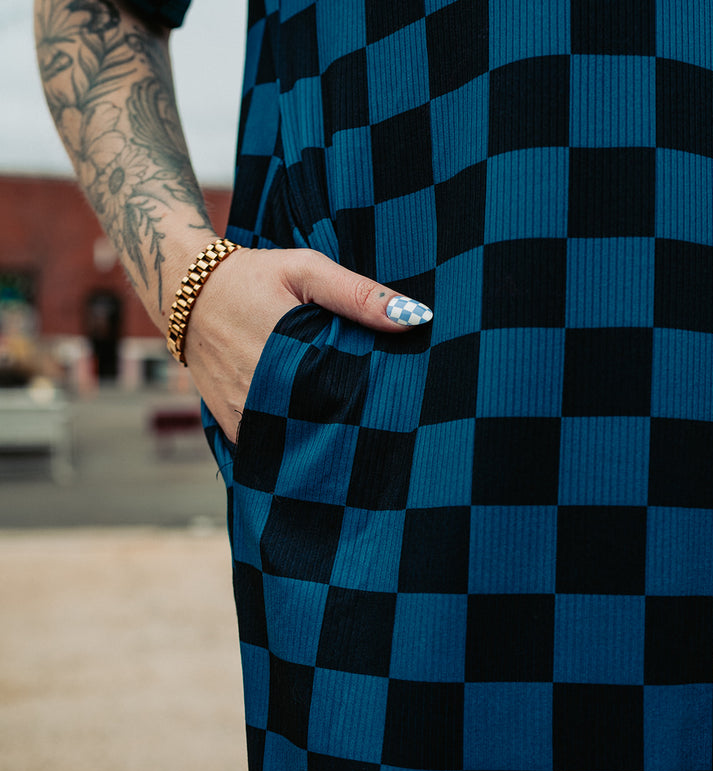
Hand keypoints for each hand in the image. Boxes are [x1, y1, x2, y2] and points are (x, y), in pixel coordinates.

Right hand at [182, 246, 431, 441]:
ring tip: (350, 431)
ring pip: (298, 441)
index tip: (397, 403)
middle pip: (327, 423)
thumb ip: (360, 295)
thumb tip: (416, 318)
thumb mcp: (307, 270)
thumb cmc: (253, 276)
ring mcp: (245, 413)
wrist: (185, 291)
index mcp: (291, 353)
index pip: (350, 394)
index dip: (376, 402)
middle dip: (353, 423)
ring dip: (322, 437)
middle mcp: (265, 391)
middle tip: (380, 421)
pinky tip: (312, 434)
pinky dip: (291, 444)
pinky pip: (269, 448)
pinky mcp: (231, 425)